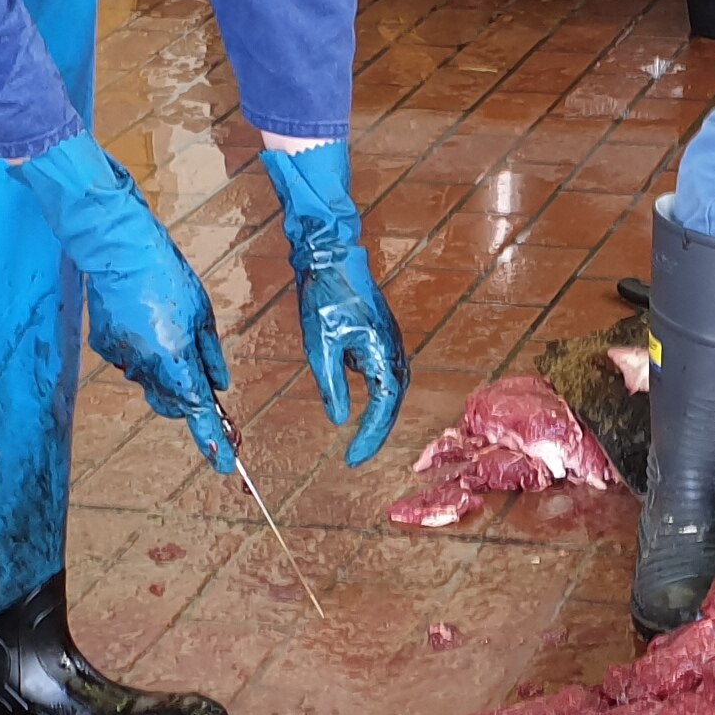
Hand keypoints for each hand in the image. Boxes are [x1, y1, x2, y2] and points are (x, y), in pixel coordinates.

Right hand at [19, 134, 235, 472]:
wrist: (117, 248)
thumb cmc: (167, 273)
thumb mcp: (202, 313)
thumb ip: (210, 354)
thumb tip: (218, 385)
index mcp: (175, 357)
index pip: (198, 411)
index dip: (212, 440)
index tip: (225, 464)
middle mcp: (146, 366)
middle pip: (173, 404)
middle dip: (188, 402)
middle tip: (202, 381)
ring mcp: (121, 358)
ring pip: (151, 383)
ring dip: (165, 372)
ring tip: (169, 329)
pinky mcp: (104, 347)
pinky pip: (132, 362)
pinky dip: (144, 353)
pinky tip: (146, 321)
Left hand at [261, 142, 406, 464]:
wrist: (331, 256)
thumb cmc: (325, 296)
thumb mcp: (320, 346)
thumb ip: (332, 385)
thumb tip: (340, 419)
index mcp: (383, 353)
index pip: (383, 407)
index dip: (370, 437)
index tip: (352, 458)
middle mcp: (394, 349)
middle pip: (392, 401)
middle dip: (376, 431)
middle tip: (355, 456)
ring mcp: (390, 341)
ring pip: (391, 388)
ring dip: (379, 414)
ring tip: (360, 438)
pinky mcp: (381, 335)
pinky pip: (384, 372)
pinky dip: (376, 394)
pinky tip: (359, 403)